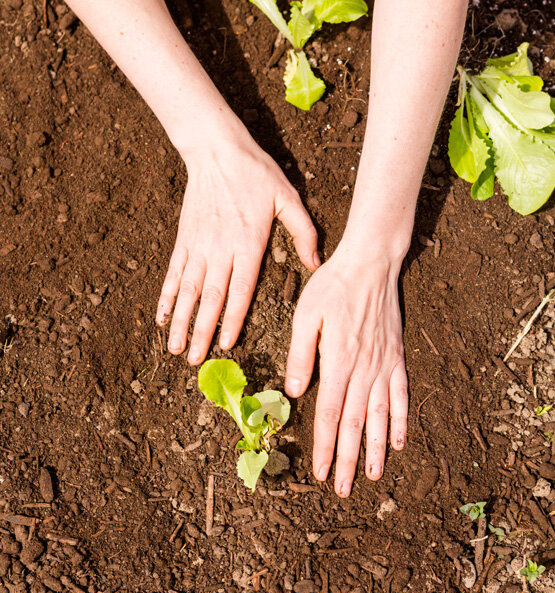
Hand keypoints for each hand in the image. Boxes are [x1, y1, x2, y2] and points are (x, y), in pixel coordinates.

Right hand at [157, 137, 318, 363]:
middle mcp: (221, 250)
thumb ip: (303, 232)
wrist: (217, 150)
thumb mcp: (288, 198)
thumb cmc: (256, 174)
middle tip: (195, 359)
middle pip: (210, 298)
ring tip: (174, 347)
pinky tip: (161, 316)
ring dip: (181, 321)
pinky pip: (173, 272)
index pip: (240, 290)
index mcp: (248, 244)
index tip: (225, 344)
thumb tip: (316, 264)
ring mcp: (199, 246)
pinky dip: (166, 296)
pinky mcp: (184, 239)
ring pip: (188, 290)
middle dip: (202, 331)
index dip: (231, 319)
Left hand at [285, 241, 407, 496]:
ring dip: (376, 448)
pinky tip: (399, 440)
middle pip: (355, 423)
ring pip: (379, 416)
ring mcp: (383, 365)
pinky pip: (400, 394)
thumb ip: (300, 355)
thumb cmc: (332, 287)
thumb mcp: (305, 316)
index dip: (325, 445)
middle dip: (348, 459)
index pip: (330, 413)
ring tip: (373, 476)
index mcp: (338, 361)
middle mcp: (363, 369)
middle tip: (344, 488)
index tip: (322, 472)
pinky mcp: (396, 356)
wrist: (370, 264)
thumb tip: (294, 392)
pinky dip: (399, 419)